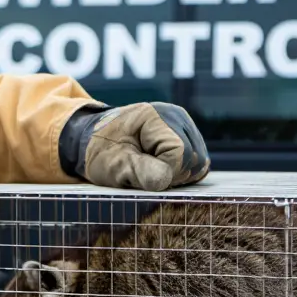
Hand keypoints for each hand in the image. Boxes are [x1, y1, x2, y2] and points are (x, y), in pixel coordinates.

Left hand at [59, 102, 209, 190]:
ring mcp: (185, 126)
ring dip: (175, 175)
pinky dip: (179, 173)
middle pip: (194, 159)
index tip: (138, 172)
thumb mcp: (112, 164)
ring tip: (148, 169)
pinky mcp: (188, 138)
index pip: (179, 153)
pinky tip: (158, 168)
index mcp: (155, 116)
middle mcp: (176, 116)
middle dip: (170, 175)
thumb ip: (137, 170)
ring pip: (199, 163)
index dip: (164, 172)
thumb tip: (163, 179)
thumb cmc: (102, 153)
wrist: (97, 142)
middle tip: (141, 173)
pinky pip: (197, 165)